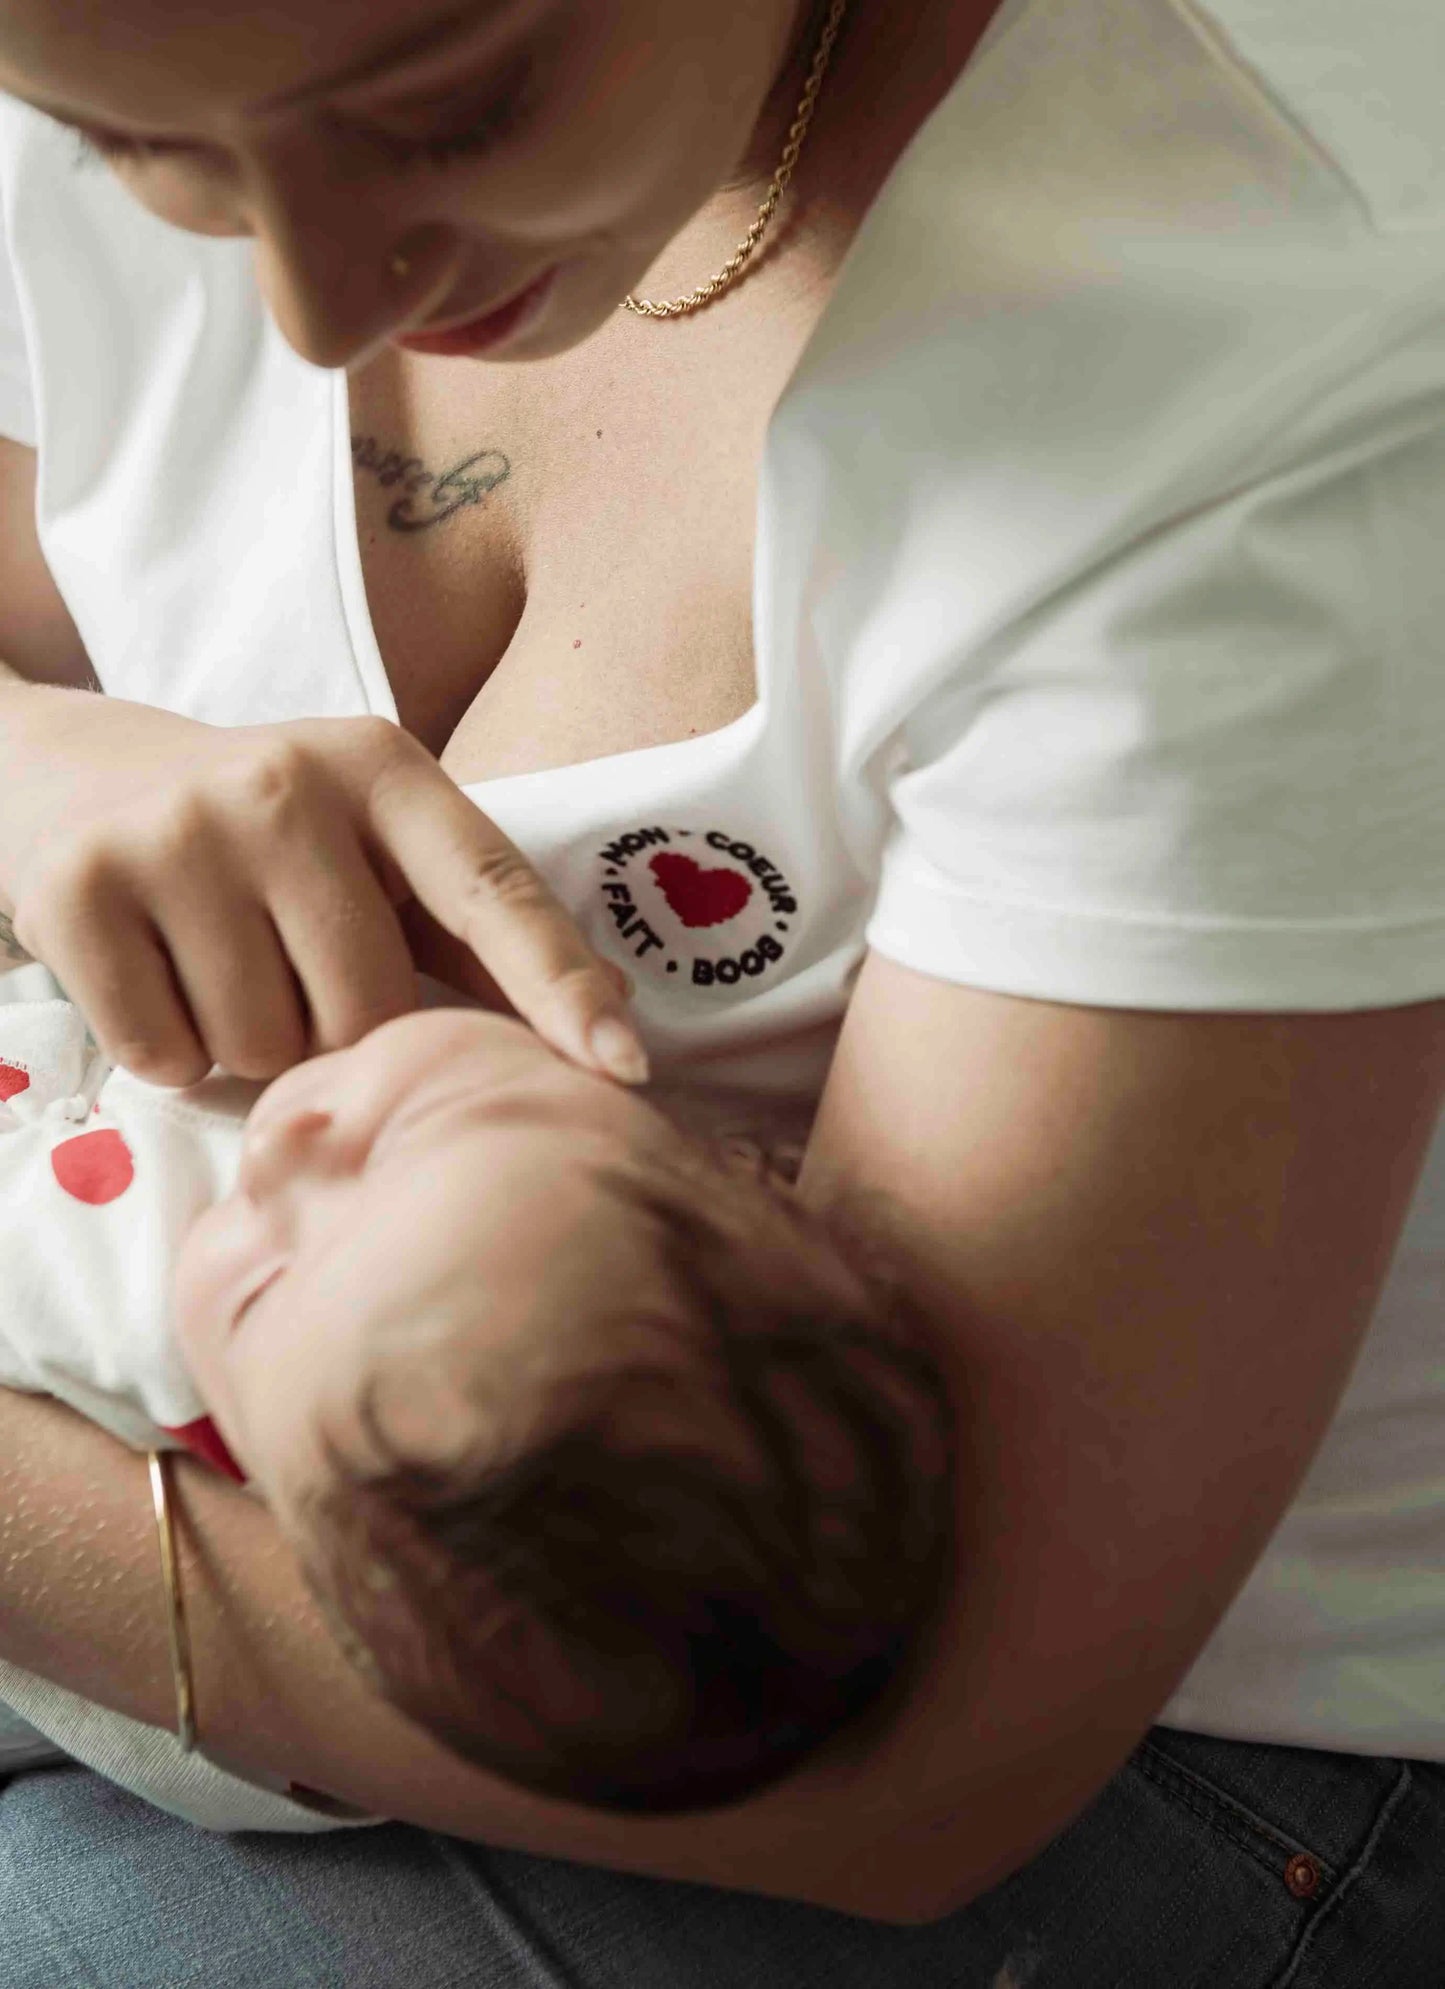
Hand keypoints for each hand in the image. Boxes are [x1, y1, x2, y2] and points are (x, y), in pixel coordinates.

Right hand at [0, 687, 644, 1086]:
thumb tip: (616, 1017)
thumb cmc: (268, 837)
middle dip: (340, 1031)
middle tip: (290, 972)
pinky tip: (158, 980)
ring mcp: (177, 830)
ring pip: (264, 1046)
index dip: (560, 987)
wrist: (77, 774)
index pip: (493, 892)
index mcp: (384, 770)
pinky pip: (164, 1055)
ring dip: (249, 1046)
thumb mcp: (374, 843)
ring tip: (220, 966)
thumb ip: (476, 926)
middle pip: (369, 1008)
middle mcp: (285, 784)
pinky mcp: (77, 888)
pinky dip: (168, 1052)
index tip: (623, 1067)